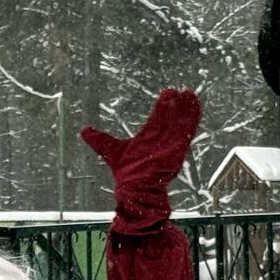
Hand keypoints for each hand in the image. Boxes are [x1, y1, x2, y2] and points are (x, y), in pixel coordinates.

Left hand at [82, 88, 201, 232]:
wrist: (136, 189)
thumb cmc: (126, 173)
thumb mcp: (110, 150)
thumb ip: (99, 139)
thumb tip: (83, 130)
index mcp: (149, 138)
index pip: (158, 118)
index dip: (163, 107)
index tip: (168, 93)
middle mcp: (161, 139)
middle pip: (170, 118)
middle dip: (176, 105)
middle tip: (181, 91)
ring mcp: (170, 143)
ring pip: (180, 122)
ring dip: (185, 109)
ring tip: (190, 93)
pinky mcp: (177, 149)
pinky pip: (187, 132)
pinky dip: (192, 119)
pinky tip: (195, 105)